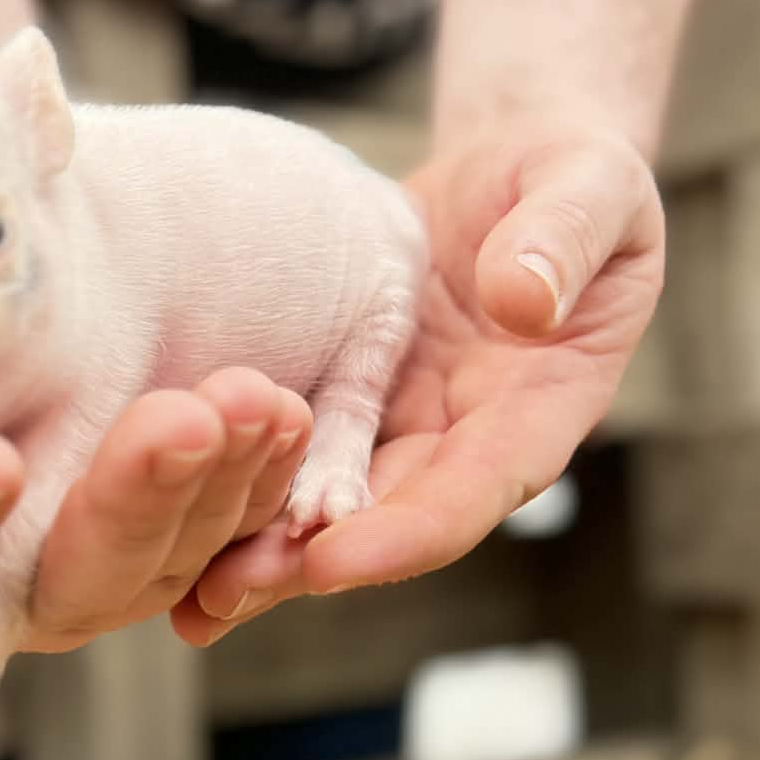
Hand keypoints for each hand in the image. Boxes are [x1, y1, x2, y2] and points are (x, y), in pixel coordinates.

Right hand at [0, 366, 311, 651]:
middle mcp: (3, 576)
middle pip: (62, 588)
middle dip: (126, 505)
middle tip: (178, 420)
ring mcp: (103, 562)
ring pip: (167, 562)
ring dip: (215, 484)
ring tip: (251, 393)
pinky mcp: (190, 541)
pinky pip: (244, 537)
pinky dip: (269, 481)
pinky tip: (289, 416)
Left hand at [171, 113, 665, 641]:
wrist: (519, 169)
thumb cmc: (575, 175)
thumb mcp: (592, 185)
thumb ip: (567, 237)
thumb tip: (524, 300)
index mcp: (541, 408)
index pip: (478, 487)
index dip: (410, 528)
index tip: (337, 556)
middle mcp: (468, 437)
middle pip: (391, 520)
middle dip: (313, 563)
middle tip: (230, 590)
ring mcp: (403, 423)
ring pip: (334, 503)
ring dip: (265, 550)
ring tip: (186, 588)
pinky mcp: (348, 397)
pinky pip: (294, 450)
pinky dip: (240, 488)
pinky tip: (168, 521)